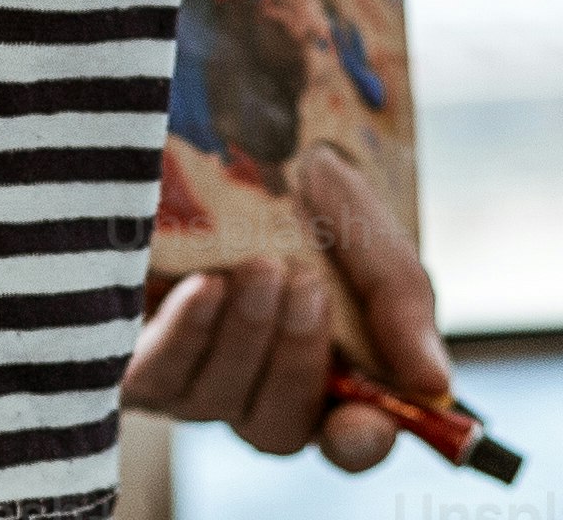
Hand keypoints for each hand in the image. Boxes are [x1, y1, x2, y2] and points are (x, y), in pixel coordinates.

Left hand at [118, 142, 454, 470]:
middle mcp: (255, 385)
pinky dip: (189, 334)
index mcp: (325, 367)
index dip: (359, 442)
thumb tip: (431, 382)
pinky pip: (158, 377)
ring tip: (258, 265)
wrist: (207, 120)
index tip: (365, 422)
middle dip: (299, 359)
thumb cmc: (297, 183)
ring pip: (219, 402)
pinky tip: (204, 287)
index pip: (347, 439)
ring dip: (248, 335)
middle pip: (280, 428)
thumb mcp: (365, 229)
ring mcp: (189, 378)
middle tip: (306, 285)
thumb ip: (401, 302)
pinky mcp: (130, 356)